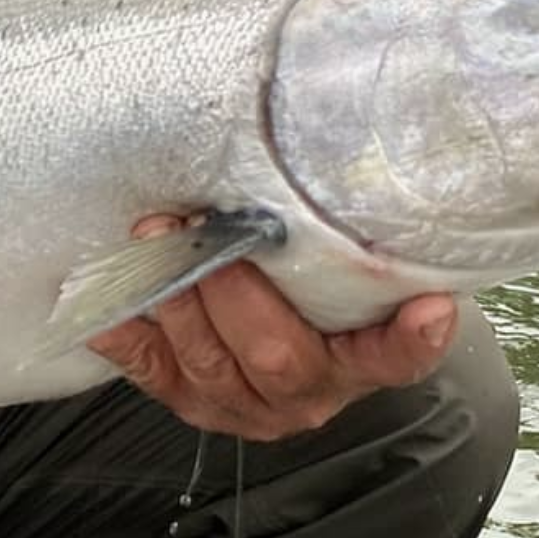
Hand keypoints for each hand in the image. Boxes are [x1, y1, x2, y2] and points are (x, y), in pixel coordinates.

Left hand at [86, 215, 457, 440]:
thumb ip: (349, 225)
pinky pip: (153, 375)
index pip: (395, 357)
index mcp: (358, 361)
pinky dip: (128, 337)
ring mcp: (244, 404)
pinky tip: (106, 308)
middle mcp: (308, 392)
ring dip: (175, 296)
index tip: (432, 309)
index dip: (411, 338)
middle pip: (277, 356)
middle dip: (233, 288)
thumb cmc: (318, 279)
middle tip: (208, 226)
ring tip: (156, 235)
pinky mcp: (189, 400)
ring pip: (208, 365)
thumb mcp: (345, 258)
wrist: (284, 333)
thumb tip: (349, 134)